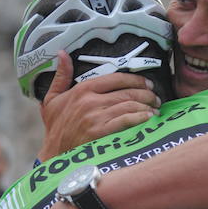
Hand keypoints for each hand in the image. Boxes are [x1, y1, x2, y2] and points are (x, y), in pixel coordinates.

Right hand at [38, 51, 160, 159]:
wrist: (52, 154)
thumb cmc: (55, 128)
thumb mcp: (52, 99)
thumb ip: (61, 76)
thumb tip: (62, 54)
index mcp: (82, 89)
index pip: (116, 78)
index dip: (135, 79)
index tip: (147, 83)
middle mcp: (90, 100)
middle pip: (126, 92)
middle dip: (146, 93)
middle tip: (155, 97)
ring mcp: (96, 116)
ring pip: (129, 105)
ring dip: (146, 106)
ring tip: (155, 109)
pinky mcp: (101, 132)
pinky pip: (126, 120)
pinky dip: (140, 117)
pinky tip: (148, 118)